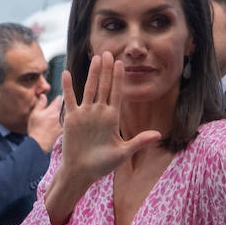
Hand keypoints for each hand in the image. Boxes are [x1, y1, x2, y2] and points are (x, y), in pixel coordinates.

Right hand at [27, 92, 62, 153]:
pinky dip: (68, 124)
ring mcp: (65, 125)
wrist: (39, 145)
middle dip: (64, 106)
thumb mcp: (35, 114)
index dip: (58, 98)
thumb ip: (40, 103)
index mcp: (53, 110)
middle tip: (59, 109)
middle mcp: (61, 116)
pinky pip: (69, 125)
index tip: (57, 100)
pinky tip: (63, 126)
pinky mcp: (66, 132)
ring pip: (68, 116)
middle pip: (66, 107)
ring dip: (67, 115)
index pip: (60, 99)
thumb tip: (43, 95)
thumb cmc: (35, 130)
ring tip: (61, 118)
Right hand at [43, 53, 160, 224]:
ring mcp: (85, 114)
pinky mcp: (72, 119)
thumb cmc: (102, 165)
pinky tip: (67, 72)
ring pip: (89, 89)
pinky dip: (68, 87)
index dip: (119, 79)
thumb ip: (139, 142)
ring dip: (93, 74)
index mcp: (112, 118)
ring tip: (96, 58)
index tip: (122, 63)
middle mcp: (99, 113)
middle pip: (104, 87)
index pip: (117, 94)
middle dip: (107, 70)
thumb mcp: (123, 152)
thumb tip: (159, 135)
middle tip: (109, 52)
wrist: (82, 172)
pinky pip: (70, 99)